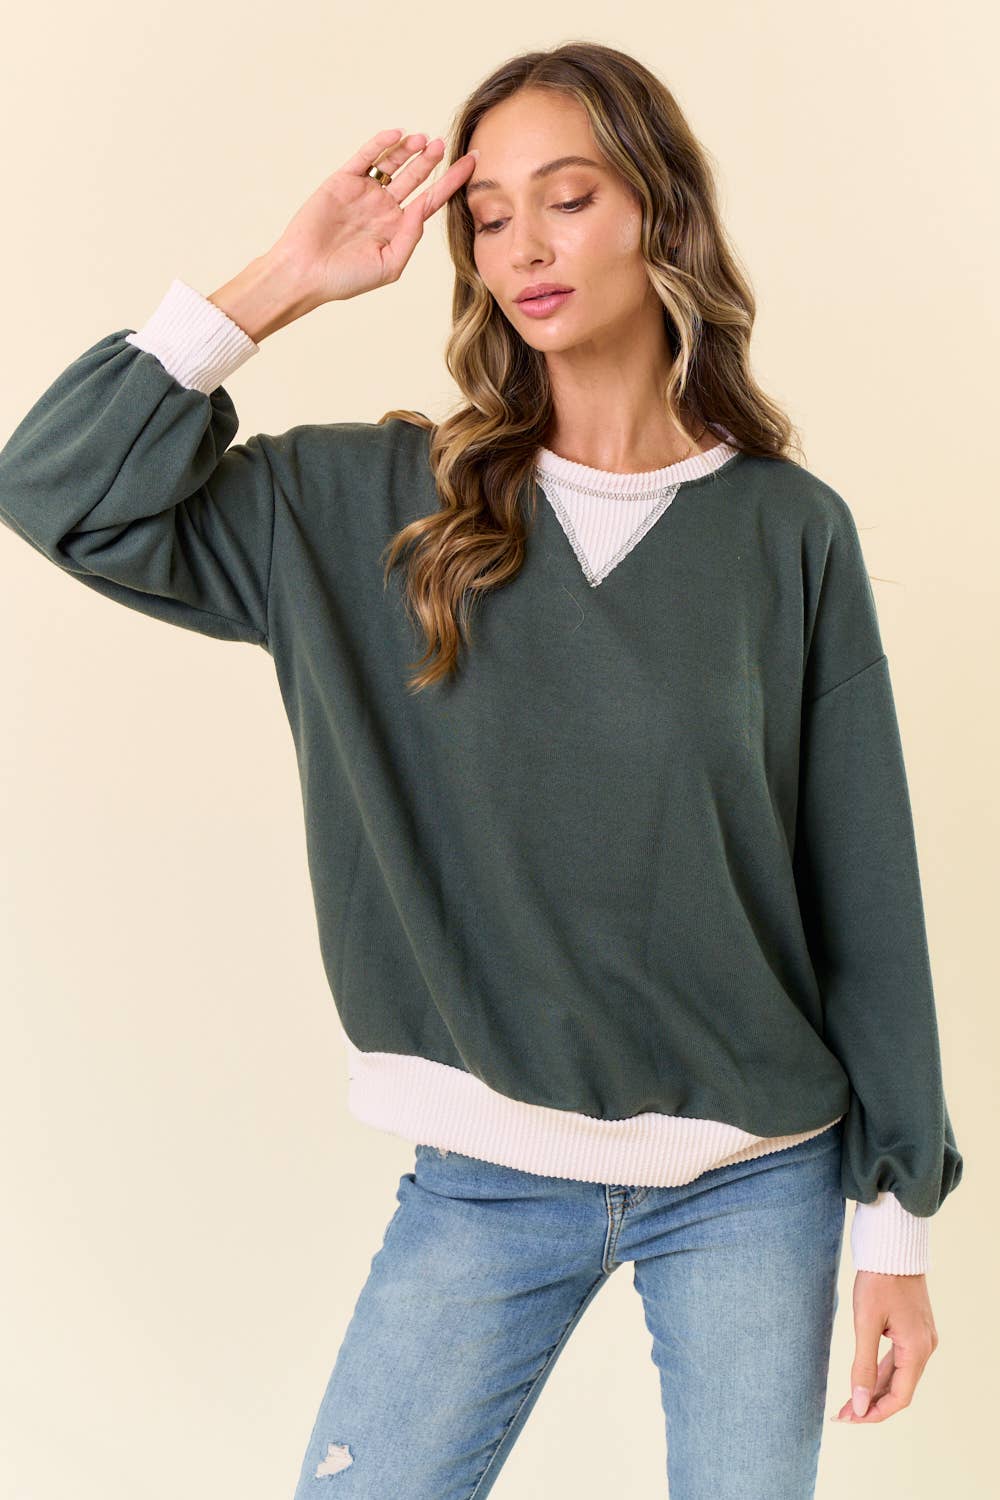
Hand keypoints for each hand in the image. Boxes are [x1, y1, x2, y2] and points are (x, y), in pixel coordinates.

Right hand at [266, 127, 476, 307]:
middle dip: (431, 160)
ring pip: (392, 163)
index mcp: (397, 228)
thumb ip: (409, 238)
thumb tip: (422, 212)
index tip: (473, 162)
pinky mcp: (343, 181)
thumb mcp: (388, 266)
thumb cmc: (345, 279)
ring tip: (423, 140)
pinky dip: (380, 144)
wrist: (305, 272)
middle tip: (443, 144)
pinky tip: (396, 135)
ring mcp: (364, 192)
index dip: (452, 181)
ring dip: (408, 150)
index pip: (431, 199)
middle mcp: (384, 207)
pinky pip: (365, 157)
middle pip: (415, 177)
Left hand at [830, 1270, 938, 1423]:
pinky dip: (879, 1372)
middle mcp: (924, 1348)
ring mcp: (920, 1339)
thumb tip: (858, 1405)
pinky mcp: (912, 1330)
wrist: (893, 1247)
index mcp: (917, 1349)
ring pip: (898, 1375)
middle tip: (842, 1415)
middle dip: (870, 1404)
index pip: (900, 1397)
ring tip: (847, 1404)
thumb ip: (863, 1365)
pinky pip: (898, 1360)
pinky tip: (861, 1381)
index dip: (875, 1413)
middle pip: (899, 1389)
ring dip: (873, 1390)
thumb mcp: (866, 1322)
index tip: (849, 1419)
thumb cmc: (879, 1280)